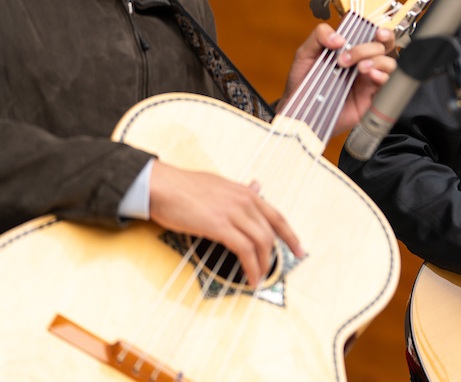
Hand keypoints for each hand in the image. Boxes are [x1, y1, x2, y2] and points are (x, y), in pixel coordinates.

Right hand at [148, 161, 302, 287]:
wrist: (161, 185)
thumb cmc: (183, 186)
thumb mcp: (219, 184)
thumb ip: (239, 192)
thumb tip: (257, 188)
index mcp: (245, 192)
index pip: (276, 216)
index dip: (290, 235)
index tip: (299, 249)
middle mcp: (245, 200)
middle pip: (271, 231)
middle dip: (276, 254)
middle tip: (274, 271)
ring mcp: (233, 212)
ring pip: (261, 241)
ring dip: (263, 263)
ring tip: (259, 277)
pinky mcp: (219, 225)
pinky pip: (244, 249)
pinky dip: (250, 266)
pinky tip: (248, 277)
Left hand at [279, 23, 396, 138]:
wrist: (301, 110)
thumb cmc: (304, 83)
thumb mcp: (306, 54)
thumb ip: (319, 37)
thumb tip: (338, 37)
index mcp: (352, 49)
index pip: (373, 35)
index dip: (380, 31)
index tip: (376, 31)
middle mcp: (363, 62)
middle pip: (384, 47)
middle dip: (370, 48)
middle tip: (348, 56)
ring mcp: (368, 79)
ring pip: (389, 63)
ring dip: (376, 61)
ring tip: (359, 68)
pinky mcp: (370, 97)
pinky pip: (387, 84)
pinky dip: (382, 76)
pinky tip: (370, 76)